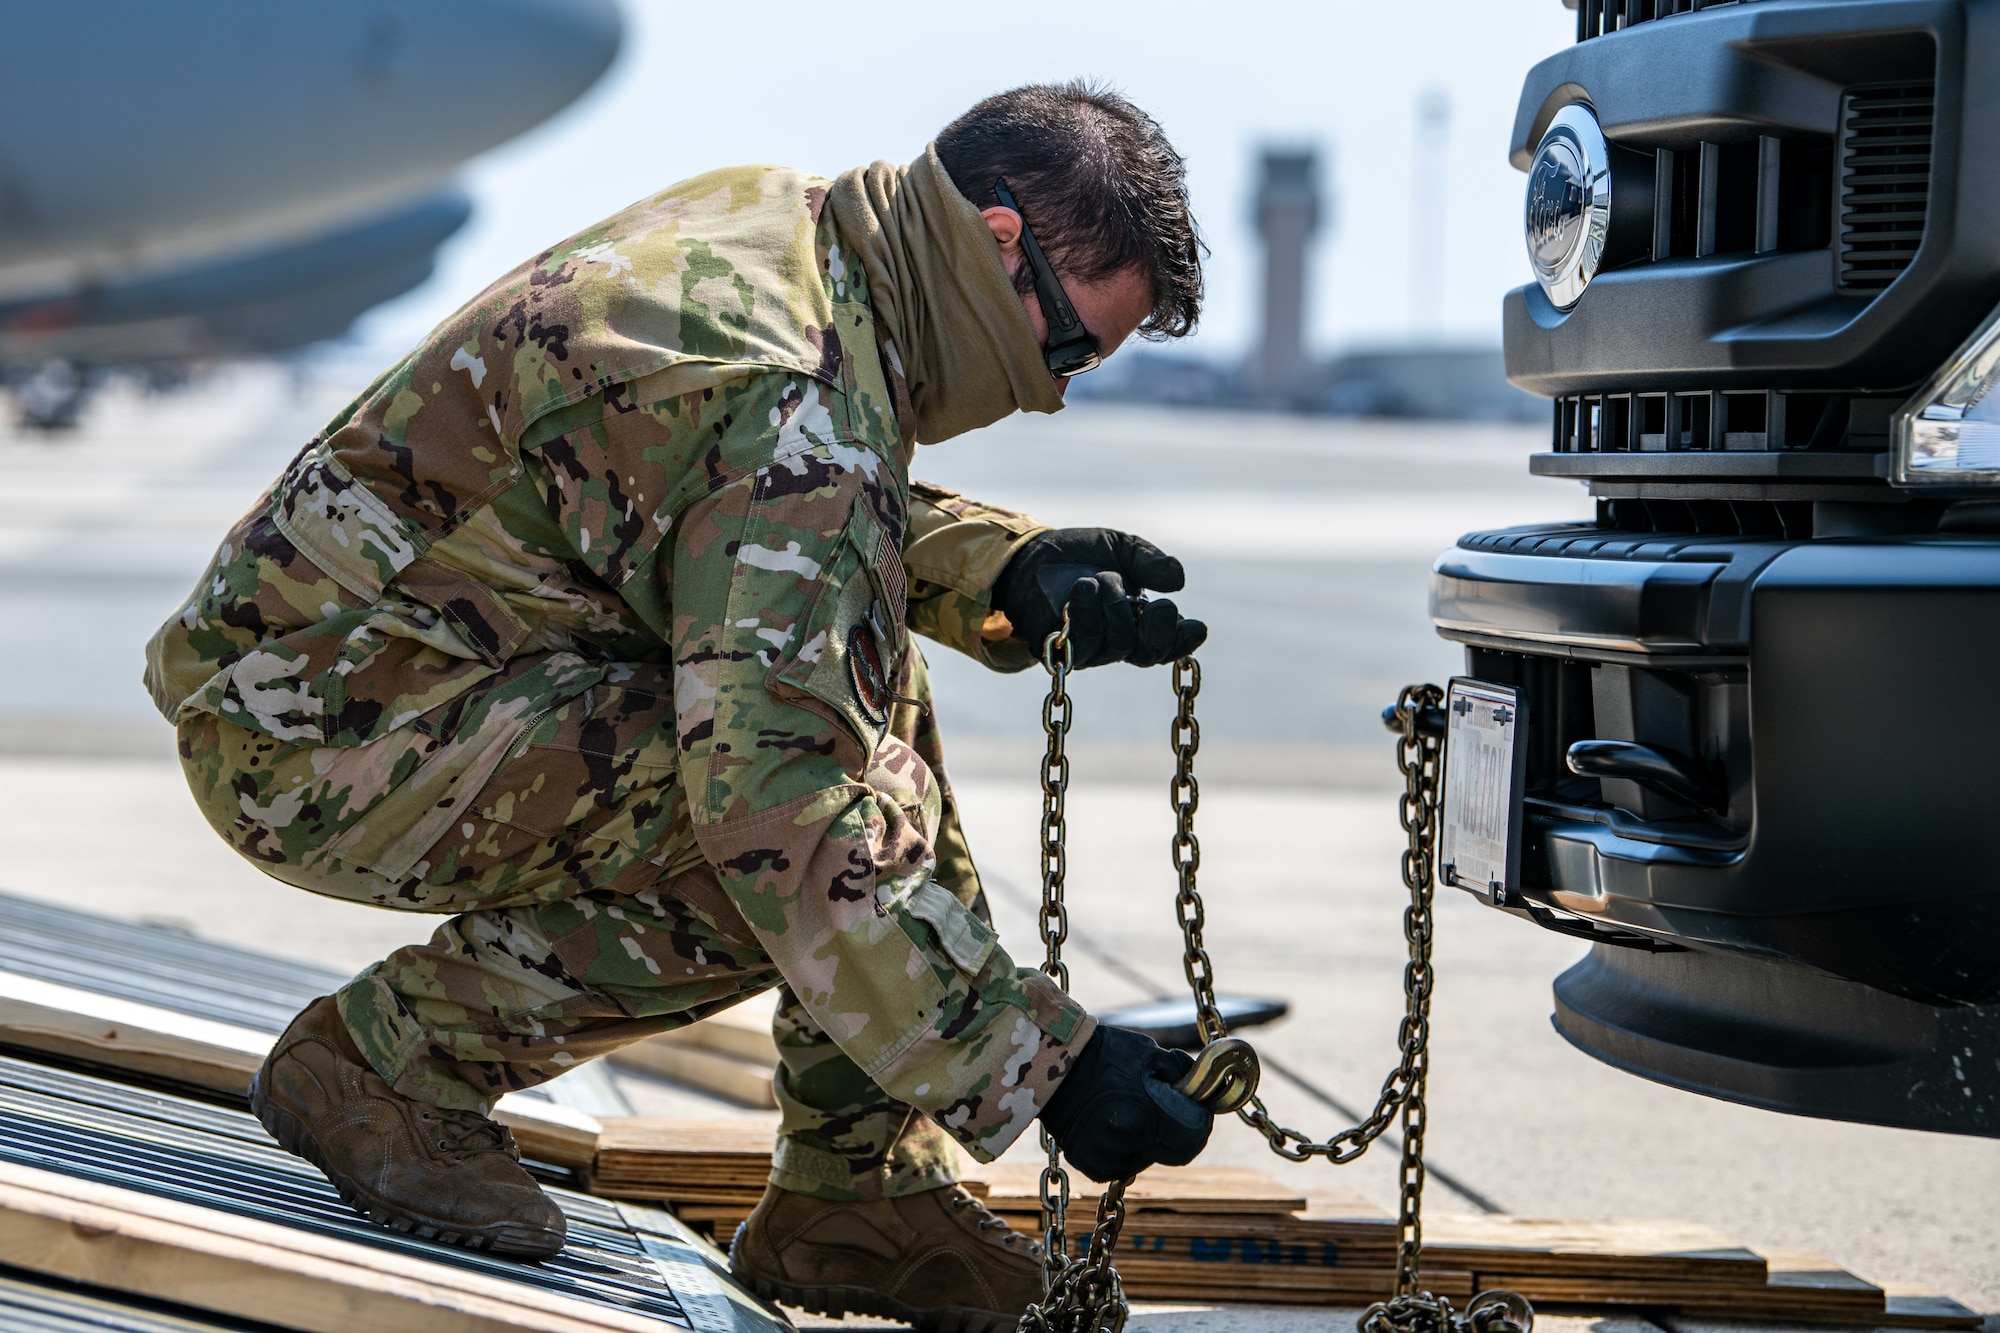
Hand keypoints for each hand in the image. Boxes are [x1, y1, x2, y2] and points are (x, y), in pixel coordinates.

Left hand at [991, 528, 1206, 668]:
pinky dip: (1086, 615)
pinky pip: (1081, 646)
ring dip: (1114, 607)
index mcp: (1140, 620)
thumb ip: (1150, 561)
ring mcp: (1089, 649)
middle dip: (1157, 629)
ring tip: (1098, 578)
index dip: (1183, 641)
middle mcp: (1117, 641)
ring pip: (1116, 645)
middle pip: (1147, 654)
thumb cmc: (1080, 553)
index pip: (1168, 644)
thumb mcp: (1122, 548)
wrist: (1032, 552)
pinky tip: (1082, 589)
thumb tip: (1179, 581)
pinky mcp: (1059, 651)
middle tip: (1160, 605)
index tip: (1195, 626)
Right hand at [1037, 1025, 1212, 1182]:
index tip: (1193, 1105)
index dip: (1200, 1119)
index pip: (1196, 1135)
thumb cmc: (1103, 1053)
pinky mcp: (1092, 1167)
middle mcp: (1131, 1143)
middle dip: (1177, 1131)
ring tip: (1128, 1109)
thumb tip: (1202, 1090)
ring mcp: (1110, 1159)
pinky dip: (1124, 1147)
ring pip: (1149, 1158)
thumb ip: (1181, 1075)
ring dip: (1149, 1140)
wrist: (1050, 1065)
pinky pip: (1123, 1163)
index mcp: (1149, 1115)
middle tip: (1162, 1107)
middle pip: (1177, 1152)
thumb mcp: (1149, 1052)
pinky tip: (1111, 1123)